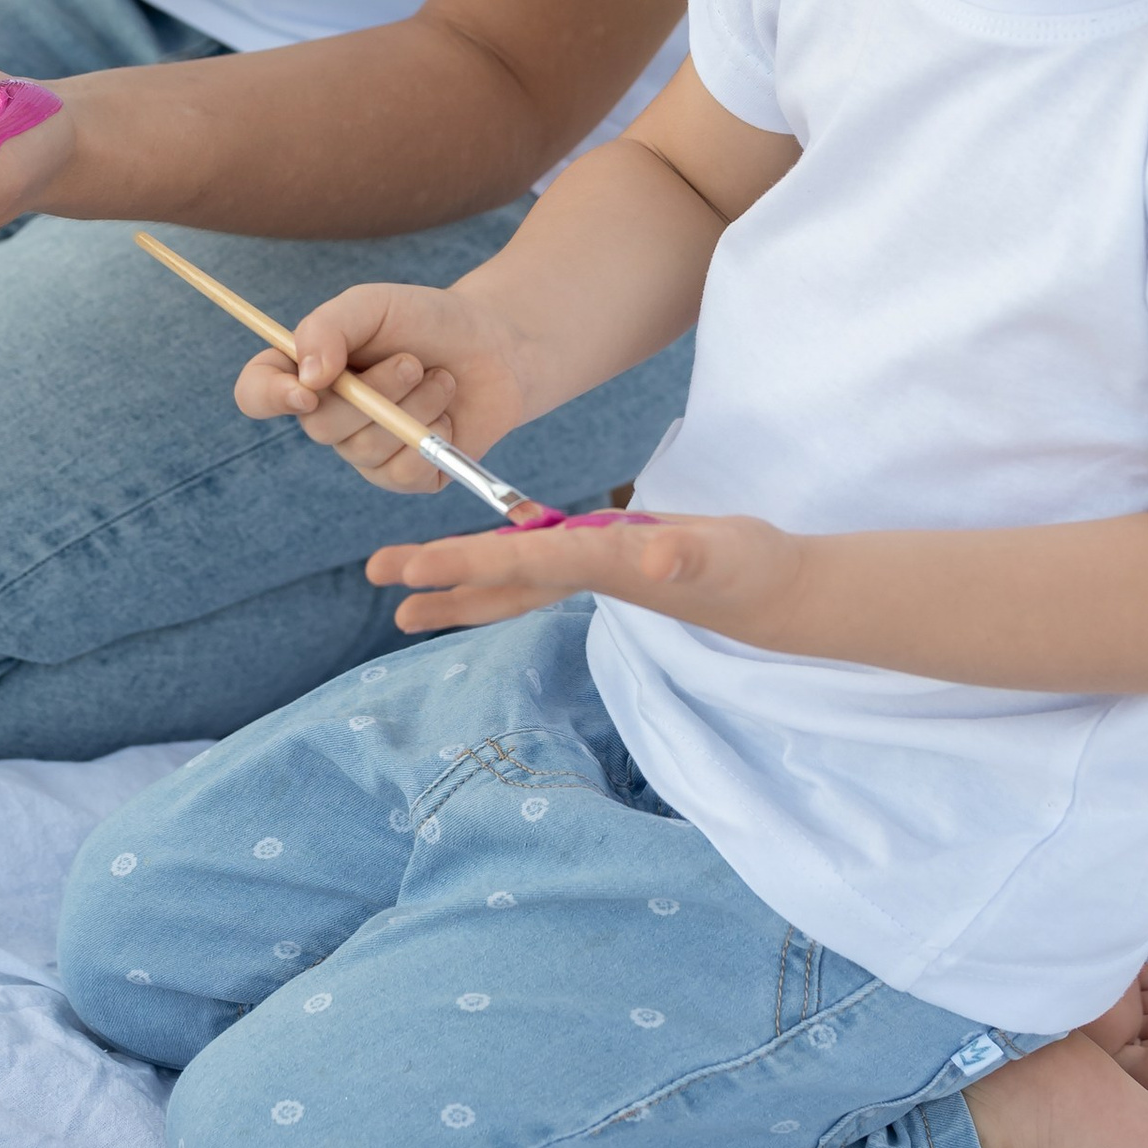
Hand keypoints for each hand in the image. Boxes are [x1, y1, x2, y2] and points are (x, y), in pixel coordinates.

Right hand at [233, 277, 533, 496]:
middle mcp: (329, 416)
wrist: (497, 345)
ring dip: (411, 409)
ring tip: (438, 379)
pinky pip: (402, 474)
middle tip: (412, 361)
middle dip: (373, 392)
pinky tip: (446, 415)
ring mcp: (366, 452)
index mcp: (307, 371)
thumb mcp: (377, 304)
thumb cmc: (429, 320)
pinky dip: (431, 439)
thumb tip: (305, 377)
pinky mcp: (406, 477)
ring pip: (365, 450)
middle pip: (318, 427)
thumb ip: (330, 327)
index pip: (256, 394)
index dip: (269, 397)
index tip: (306, 391)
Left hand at [364, 507, 804, 637]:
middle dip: (439, 581)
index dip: (462, 562)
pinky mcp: (605, 560)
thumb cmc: (749, 571)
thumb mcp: (723, 555)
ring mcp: (592, 570)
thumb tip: (658, 553)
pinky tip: (483, 555)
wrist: (771, 594)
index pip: (518, 562)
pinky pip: (537, 563)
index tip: (408, 573)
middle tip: (377, 579)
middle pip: (497, 579)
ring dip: (457, 581)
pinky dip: (502, 561)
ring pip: (509, 578)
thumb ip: (690, 552)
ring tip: (401, 594)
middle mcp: (585, 572)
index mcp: (600, 565)